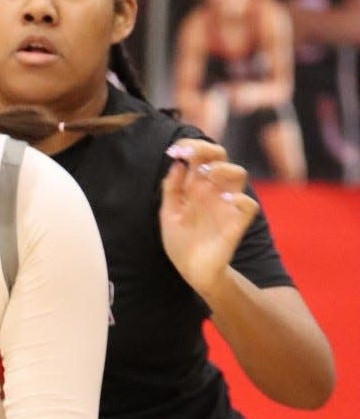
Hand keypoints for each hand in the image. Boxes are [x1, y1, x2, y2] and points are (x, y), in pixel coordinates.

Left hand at [159, 140, 258, 301]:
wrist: (192, 271)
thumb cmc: (181, 243)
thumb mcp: (169, 215)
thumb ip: (171, 189)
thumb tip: (177, 163)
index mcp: (197, 186)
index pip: (200, 156)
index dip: (191, 147)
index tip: (175, 151)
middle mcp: (214, 191)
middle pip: (221, 156)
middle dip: (207, 150)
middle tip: (191, 157)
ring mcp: (227, 205)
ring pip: (239, 173)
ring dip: (222, 170)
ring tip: (206, 178)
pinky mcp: (237, 222)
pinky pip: (249, 204)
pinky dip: (240, 200)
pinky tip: (224, 202)